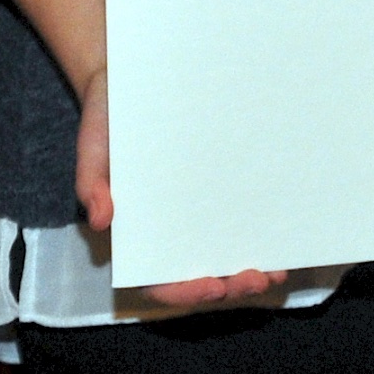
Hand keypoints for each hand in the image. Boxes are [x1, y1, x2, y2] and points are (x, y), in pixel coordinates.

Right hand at [70, 59, 289, 315]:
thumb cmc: (107, 121)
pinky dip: (261, 236)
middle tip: (255, 280)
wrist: (128, 82)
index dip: (184, 292)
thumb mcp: (92, 147)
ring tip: (275, 272)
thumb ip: (90, 185)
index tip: (210, 285)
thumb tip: (101, 221)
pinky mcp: (221, 189)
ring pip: (225, 257)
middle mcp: (172, 230)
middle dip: (230, 286)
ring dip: (251, 273)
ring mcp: (198, 214)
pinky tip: (282, 236)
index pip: (157, 281)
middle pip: (200, 276)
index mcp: (139, 233)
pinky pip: (240, 221)